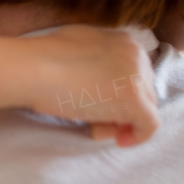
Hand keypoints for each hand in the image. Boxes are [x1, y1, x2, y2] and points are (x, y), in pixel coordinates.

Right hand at [23, 26, 159, 146]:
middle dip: (122, 111)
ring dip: (122, 123)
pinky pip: (150, 125)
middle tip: (96, 122)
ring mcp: (137, 77)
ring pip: (146, 109)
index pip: (137, 75)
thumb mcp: (80, 47)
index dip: (121, 95)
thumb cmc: (44, 59)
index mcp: (125, 41)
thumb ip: (100, 59)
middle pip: (144, 92)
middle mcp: (137, 55)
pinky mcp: (134, 101)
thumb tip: (102, 80)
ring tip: (95, 128)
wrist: (34, 68)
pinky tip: (119, 141)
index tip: (102, 106)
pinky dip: (138, 136)